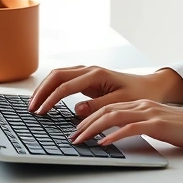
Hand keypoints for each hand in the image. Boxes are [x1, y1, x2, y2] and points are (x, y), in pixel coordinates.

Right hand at [28, 65, 182, 116]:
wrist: (151, 87)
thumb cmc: (139, 93)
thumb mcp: (121, 102)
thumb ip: (99, 105)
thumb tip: (77, 109)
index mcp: (97, 74)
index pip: (66, 86)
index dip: (51, 99)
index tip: (41, 111)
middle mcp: (90, 70)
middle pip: (57, 75)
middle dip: (42, 91)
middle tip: (31, 108)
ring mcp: (88, 73)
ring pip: (59, 75)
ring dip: (45, 88)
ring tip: (34, 104)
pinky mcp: (88, 80)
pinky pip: (65, 80)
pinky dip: (53, 88)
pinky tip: (47, 99)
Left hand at [68, 99, 182, 150]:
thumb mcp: (156, 123)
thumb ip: (138, 124)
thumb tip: (118, 133)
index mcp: (140, 104)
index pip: (108, 107)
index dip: (89, 118)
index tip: (76, 130)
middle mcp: (142, 105)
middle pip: (106, 110)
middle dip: (85, 123)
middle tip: (72, 136)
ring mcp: (149, 113)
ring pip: (114, 116)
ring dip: (93, 129)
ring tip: (81, 140)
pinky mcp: (157, 124)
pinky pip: (131, 128)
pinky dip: (114, 135)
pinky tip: (104, 143)